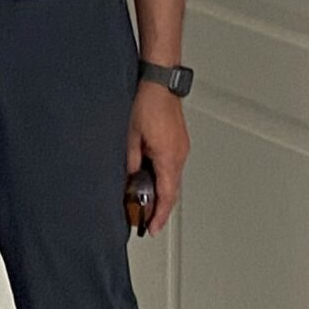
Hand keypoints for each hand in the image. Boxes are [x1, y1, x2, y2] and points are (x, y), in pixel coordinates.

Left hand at [127, 81, 189, 236]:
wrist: (158, 80)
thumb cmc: (146, 101)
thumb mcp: (129, 135)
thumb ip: (129, 161)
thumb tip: (128, 178)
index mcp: (169, 157)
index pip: (166, 196)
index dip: (158, 215)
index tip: (151, 228)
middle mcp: (179, 154)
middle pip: (170, 189)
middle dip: (157, 206)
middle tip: (144, 217)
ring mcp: (180, 146)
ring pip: (170, 177)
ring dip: (158, 189)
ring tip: (141, 196)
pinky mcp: (177, 139)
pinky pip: (170, 164)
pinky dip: (160, 174)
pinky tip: (146, 173)